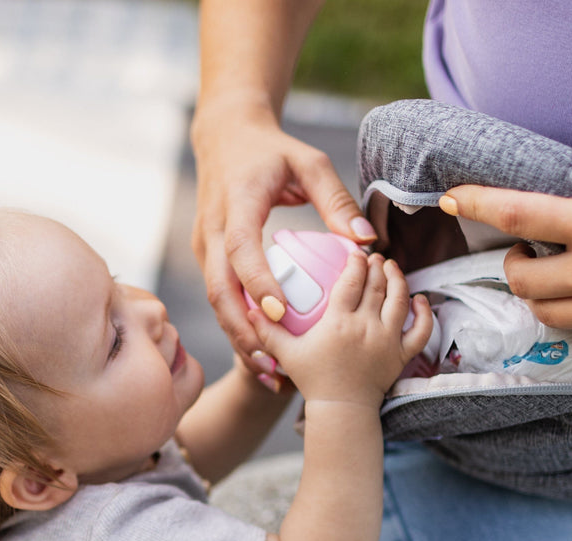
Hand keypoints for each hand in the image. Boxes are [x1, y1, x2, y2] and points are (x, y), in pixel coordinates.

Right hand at [191, 100, 376, 369]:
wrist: (223, 137)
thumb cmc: (272, 151)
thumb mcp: (309, 163)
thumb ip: (337, 201)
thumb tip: (366, 244)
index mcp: (236, 205)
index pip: (241, 250)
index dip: (258, 284)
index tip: (280, 314)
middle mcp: (212, 232)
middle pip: (220, 290)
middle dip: (243, 331)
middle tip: (272, 362)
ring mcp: (205, 248)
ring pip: (217, 303)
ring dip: (239, 338)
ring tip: (268, 370)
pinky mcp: (208, 260)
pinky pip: (222, 300)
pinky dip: (240, 329)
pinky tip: (262, 354)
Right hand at [248, 251, 432, 406]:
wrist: (341, 411)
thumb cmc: (314, 381)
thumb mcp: (287, 354)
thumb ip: (268, 330)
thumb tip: (250, 308)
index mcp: (339, 322)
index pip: (352, 280)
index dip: (355, 261)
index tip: (355, 253)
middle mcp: (367, 327)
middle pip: (377, 284)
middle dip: (377, 265)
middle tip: (375, 256)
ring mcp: (388, 340)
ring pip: (401, 299)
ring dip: (398, 279)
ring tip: (393, 268)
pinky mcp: (402, 355)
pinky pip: (421, 329)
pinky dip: (424, 312)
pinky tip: (420, 299)